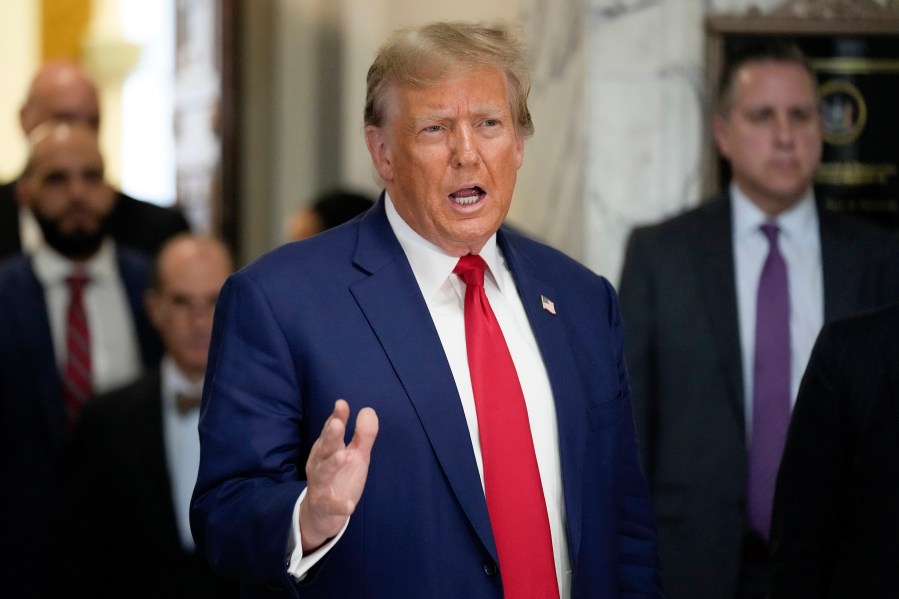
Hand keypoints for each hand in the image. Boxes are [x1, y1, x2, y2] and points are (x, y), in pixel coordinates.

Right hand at [299, 399, 378, 552]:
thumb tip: (368, 410)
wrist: (323, 514)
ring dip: (332, 464)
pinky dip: (339, 505)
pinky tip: (350, 505)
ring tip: (344, 456)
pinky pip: (331, 506)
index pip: (331, 430)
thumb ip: (363, 434)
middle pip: (324, 448)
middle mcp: (320, 464)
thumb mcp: (356, 455)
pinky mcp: (324, 506)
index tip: (342, 404)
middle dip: (330, 436)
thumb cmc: (340, 477)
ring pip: (323, 473)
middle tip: (338, 424)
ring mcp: (321, 485)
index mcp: (327, 449)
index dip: (336, 417)